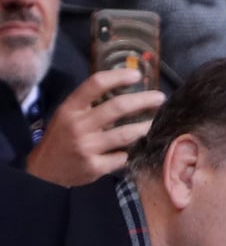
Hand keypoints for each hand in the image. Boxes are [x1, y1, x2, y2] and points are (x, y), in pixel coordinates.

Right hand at [26, 68, 165, 185]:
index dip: (118, 77)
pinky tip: (131, 151)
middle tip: (159, 98)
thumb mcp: (67, 116)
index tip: (137, 75)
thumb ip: (88, 105)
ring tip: (155, 122)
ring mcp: (87, 147)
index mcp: (70, 109)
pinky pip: (121, 157)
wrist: (45, 171)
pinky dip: (128, 153)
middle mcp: (78, 126)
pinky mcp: (95, 166)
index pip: (95, 85)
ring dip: (144, 127)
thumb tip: (122, 90)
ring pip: (125, 134)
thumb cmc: (62, 138)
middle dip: (143, 100)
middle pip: (117, 107)